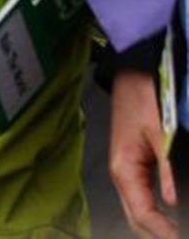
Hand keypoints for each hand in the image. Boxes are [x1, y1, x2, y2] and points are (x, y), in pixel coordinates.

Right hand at [109, 68, 178, 238]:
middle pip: (136, 219)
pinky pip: (142, 200)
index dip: (162, 233)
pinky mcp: (133, 167)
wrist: (131, 76)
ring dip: (156, 227)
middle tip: (179, 238)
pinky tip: (171, 219)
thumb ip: (168, 169)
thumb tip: (173, 202)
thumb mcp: (161, 133)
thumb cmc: (142, 98)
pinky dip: (155, 215)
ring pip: (138, 212)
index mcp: (124, 168)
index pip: (142, 214)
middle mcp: (121, 174)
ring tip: (177, 232)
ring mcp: (125, 171)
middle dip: (157, 234)